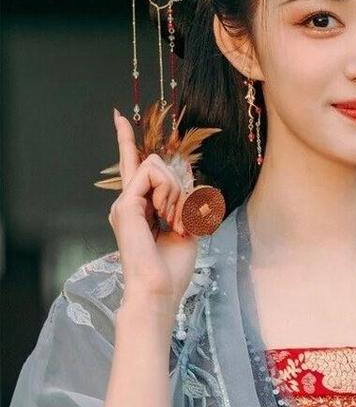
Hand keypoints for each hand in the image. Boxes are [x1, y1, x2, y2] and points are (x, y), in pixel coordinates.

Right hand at [108, 109, 198, 315]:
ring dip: (177, 192)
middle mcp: (128, 202)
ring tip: (174, 223)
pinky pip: (153, 174)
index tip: (118, 116)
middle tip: (181, 223)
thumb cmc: (173, 268)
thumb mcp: (187, 226)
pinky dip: (170, 193)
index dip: (126, 140)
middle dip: (179, 188)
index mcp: (140, 208)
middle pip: (156, 165)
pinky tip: (167, 217)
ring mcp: (124, 203)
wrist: (159, 291)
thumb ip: (184, 199)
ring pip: (157, 166)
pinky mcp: (125, 205)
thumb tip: (184, 174)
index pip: (133, 167)